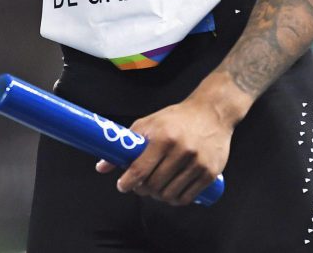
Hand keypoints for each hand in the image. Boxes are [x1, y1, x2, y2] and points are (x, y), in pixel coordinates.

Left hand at [95, 94, 234, 206]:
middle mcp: (181, 150)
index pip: (140, 169)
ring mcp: (197, 163)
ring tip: (155, 189)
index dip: (128, 182)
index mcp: (163, 137)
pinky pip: (187, 197)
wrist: (211, 113)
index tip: (122, 185)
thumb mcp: (149, 123)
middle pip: (154, 185)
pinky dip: (175, 200)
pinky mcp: (210, 172)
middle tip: (140, 186)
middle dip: (142, 189)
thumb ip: (127, 144)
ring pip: (170, 194)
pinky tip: (170, 194)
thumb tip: (101, 167)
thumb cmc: (176, 118)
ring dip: (158, 196)